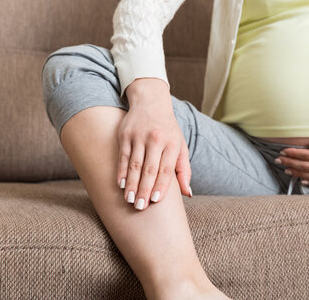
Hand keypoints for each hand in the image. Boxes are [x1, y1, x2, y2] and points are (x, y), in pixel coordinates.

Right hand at [116, 78, 191, 210]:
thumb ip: (183, 170)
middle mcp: (156, 139)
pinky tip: (120, 185)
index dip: (161, 185)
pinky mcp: (125, 134)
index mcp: (172, 143)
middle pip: (149, 168)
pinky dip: (121, 172)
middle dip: (144, 189)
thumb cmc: (169, 130)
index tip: (156, 201)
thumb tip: (188, 193)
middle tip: (140, 207)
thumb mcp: (180, 146)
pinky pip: (123, 156)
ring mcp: (139, 136)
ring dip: (131, 184)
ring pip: (134, 164)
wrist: (151, 102)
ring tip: (129, 200)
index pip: (166, 168)